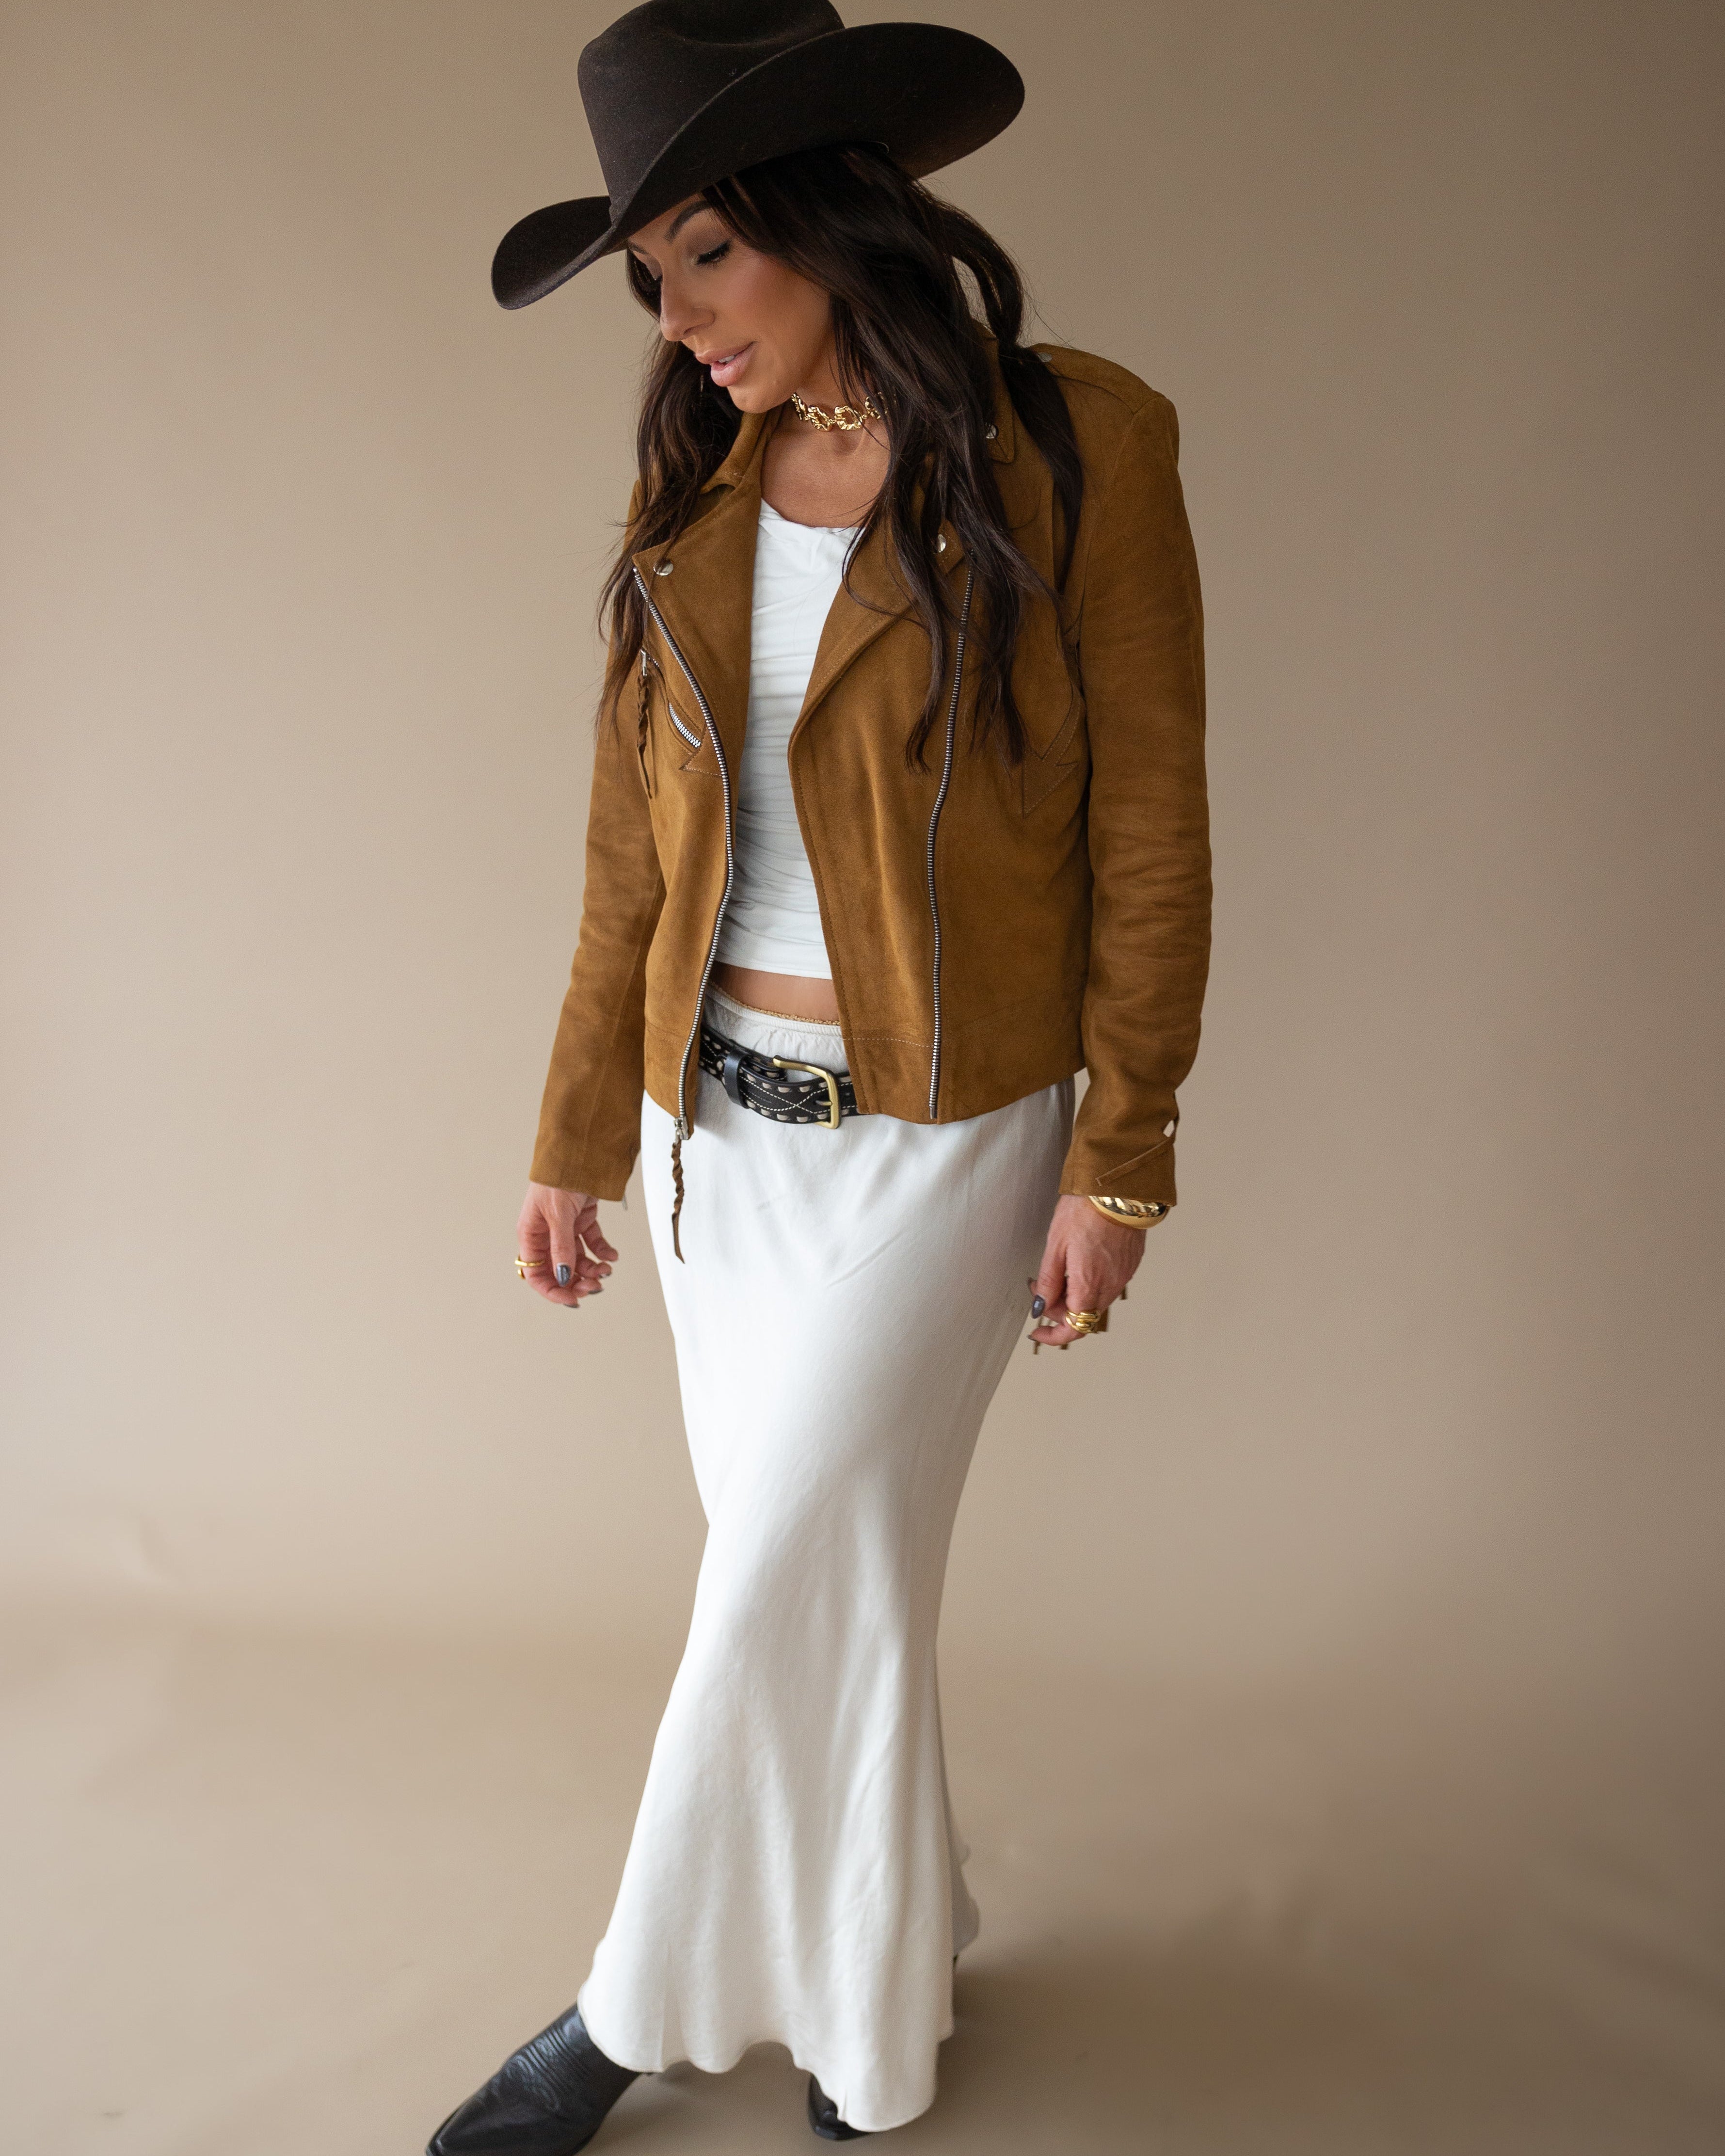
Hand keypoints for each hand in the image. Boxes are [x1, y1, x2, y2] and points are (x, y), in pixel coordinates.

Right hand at [516, 1182, 616, 1308]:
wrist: (579, 1152)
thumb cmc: (558, 1178)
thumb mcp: (558, 1215)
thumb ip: (561, 1248)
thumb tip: (564, 1277)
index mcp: (531, 1235)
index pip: (536, 1273)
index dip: (552, 1290)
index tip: (571, 1299)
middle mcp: (546, 1235)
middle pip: (559, 1270)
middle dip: (577, 1281)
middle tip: (595, 1287)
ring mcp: (564, 1228)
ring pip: (577, 1259)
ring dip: (592, 1269)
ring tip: (607, 1270)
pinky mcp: (582, 1220)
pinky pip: (592, 1243)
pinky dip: (602, 1251)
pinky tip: (612, 1255)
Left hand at [1029, 1194, 1147, 1347]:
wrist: (1118, 1188)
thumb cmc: (1085, 1211)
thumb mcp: (1055, 1246)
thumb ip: (1048, 1281)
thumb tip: (1040, 1307)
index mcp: (1089, 1286)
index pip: (1074, 1329)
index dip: (1053, 1336)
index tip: (1038, 1330)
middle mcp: (1110, 1286)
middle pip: (1083, 1315)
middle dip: (1058, 1308)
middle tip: (1040, 1285)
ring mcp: (1123, 1275)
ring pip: (1095, 1300)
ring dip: (1074, 1294)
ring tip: (1059, 1269)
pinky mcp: (1130, 1263)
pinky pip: (1108, 1283)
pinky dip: (1090, 1282)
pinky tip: (1079, 1261)